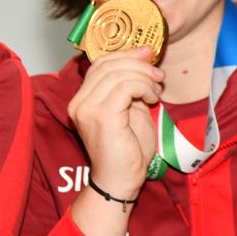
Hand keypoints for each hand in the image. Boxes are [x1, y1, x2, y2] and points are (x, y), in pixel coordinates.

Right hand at [68, 47, 163, 199]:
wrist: (121, 181)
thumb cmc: (127, 151)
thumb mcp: (130, 111)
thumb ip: (130, 88)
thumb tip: (143, 59)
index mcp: (82, 100)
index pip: (99, 64)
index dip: (125, 54)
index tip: (148, 54)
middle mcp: (79, 102)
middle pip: (107, 65)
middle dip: (137, 62)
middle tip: (158, 73)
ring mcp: (87, 109)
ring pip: (118, 74)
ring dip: (144, 77)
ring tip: (157, 90)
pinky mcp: (102, 116)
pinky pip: (125, 88)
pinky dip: (144, 87)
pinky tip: (152, 99)